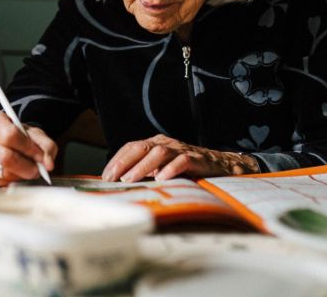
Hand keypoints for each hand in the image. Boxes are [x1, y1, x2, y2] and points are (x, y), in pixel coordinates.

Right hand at [0, 110, 56, 186]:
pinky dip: (10, 182)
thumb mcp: (32, 133)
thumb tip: (48, 164)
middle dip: (26, 167)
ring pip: (1, 172)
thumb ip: (45, 145)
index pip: (10, 135)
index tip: (40, 157)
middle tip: (37, 170)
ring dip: (19, 175)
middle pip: (5, 157)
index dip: (28, 149)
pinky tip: (14, 175)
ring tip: (26, 170)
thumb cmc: (15, 135)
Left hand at [102, 134, 258, 181]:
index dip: (117, 160)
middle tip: (113, 178)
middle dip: (124, 163)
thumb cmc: (187, 169)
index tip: (105, 175)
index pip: (131, 147)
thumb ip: (145, 171)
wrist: (220, 165)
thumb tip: (120, 184)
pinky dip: (170, 169)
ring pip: (158, 153)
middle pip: (141, 148)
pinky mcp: (196, 158)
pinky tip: (161, 178)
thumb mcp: (162, 168)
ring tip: (130, 180)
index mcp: (155, 143)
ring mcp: (180, 149)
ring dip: (142, 167)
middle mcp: (166, 143)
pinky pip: (181, 161)